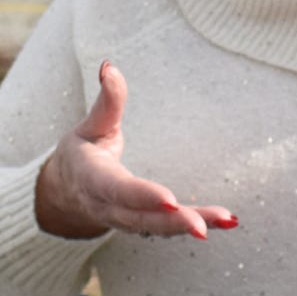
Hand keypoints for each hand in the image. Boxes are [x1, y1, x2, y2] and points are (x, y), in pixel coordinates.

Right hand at [34, 61, 238, 239]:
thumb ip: (106, 102)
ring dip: (192, 226)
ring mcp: (126, 221)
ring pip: (159, 228)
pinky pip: (170, 229)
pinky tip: (228, 222)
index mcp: (93, 179)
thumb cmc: (82, 153)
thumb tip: (109, 67)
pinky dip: (198, 225)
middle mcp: (108, 207)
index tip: (170, 199)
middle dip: (174, 223)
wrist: (68, 193)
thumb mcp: (90, 126)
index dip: (142, 196)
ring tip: (227, 221)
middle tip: (203, 227)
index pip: (117, 189)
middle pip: (141, 218)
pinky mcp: (144, 225)